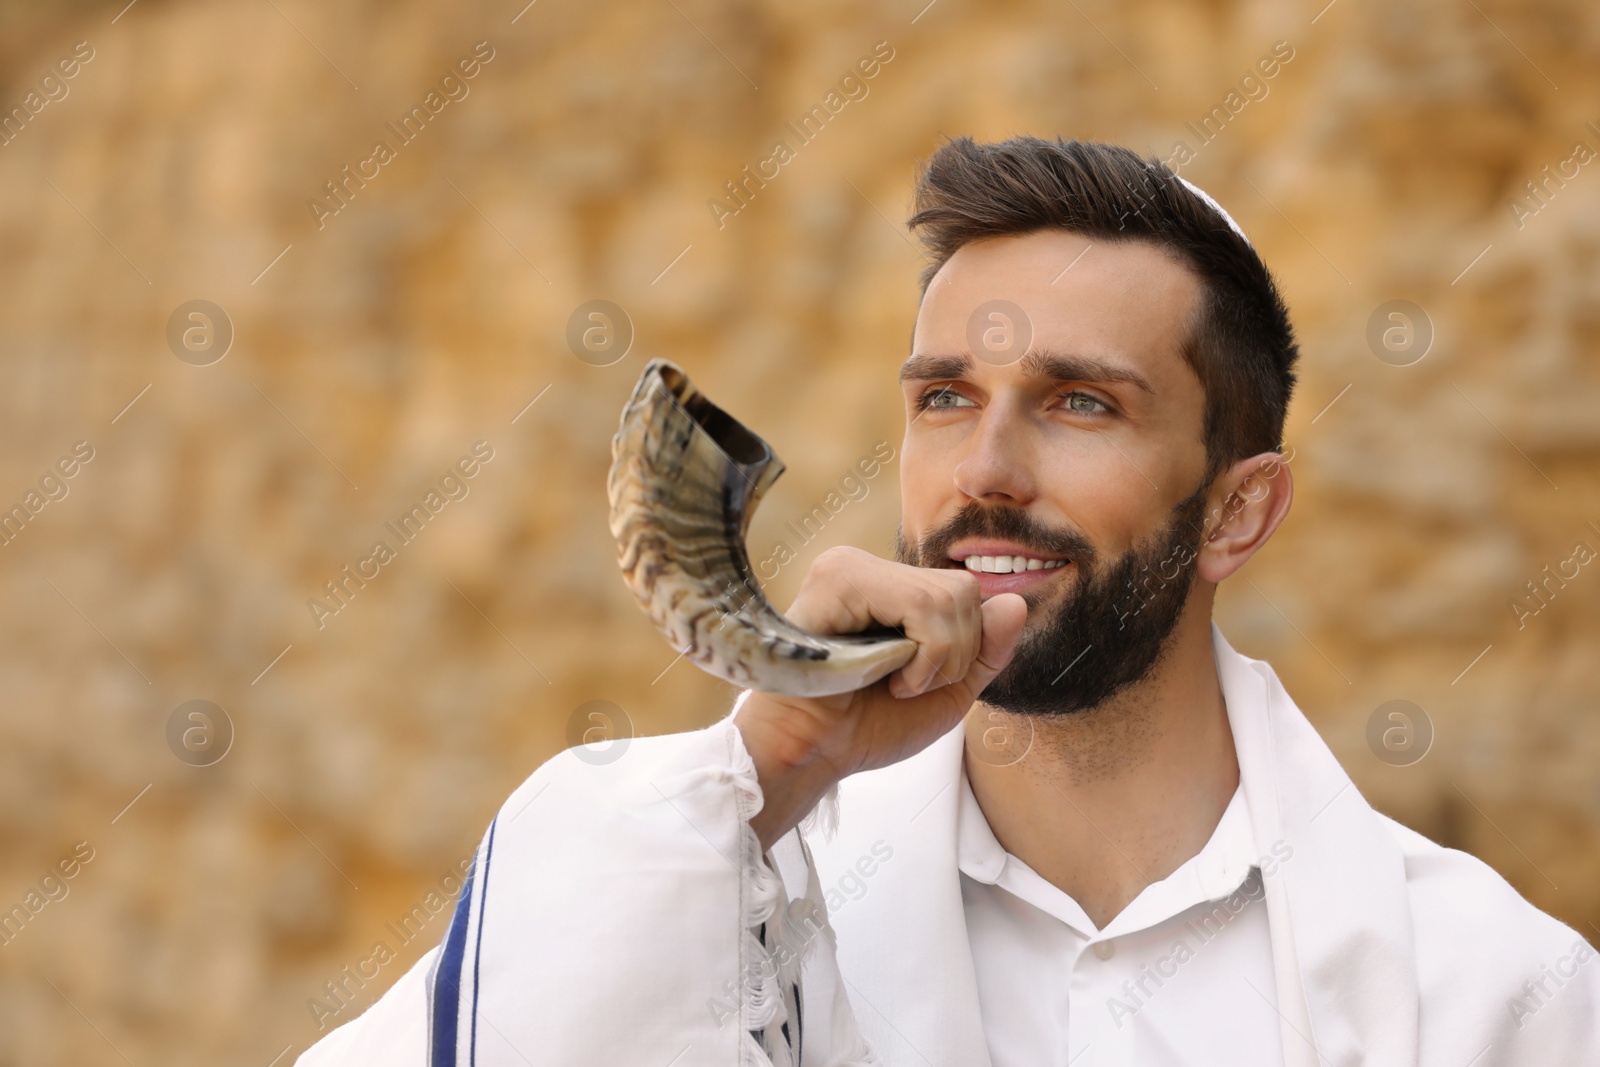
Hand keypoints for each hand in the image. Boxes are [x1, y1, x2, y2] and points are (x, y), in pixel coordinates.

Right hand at [734, 546, 1027, 849]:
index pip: (964, 593)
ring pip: (949, 596)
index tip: (916, 682)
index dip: (960, 648)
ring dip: (935, 661)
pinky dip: (921, 657)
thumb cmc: (865, 726)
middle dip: (952, 654)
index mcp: (886, 588)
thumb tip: (1016, 602)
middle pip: (963, 589)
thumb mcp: (945, 692)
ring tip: (890, 681)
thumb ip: (985, 651)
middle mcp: (866, 569)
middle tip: (904, 684)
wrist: (812, 755)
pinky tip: (880, 676)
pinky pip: (922, 606)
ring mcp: (848, 568)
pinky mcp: (838, 580)